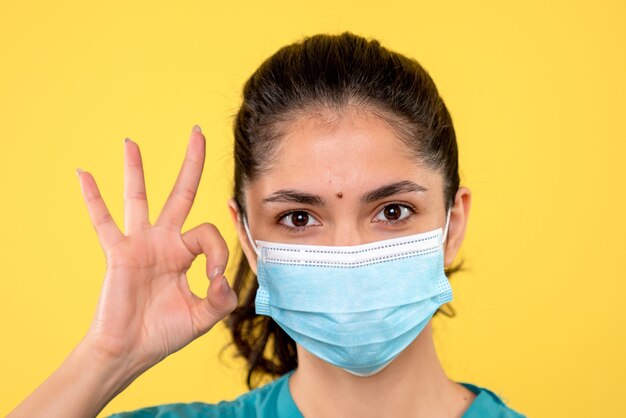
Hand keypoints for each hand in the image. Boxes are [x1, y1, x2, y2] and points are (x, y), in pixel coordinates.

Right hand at [76, 125, 236, 370]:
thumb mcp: (203, 316)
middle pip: (181, 193)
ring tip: (131, 142)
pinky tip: (83, 174)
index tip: (216, 277)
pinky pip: (103, 222)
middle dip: (191, 163)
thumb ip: (222, 299)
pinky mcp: (118, 253)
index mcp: (186, 252)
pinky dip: (93, 199)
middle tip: (198, 133)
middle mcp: (165, 241)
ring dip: (135, 170)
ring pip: (139, 198)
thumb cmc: (165, 333)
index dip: (219, 250)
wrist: (131, 351)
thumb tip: (224, 278)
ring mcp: (140, 244)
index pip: (209, 231)